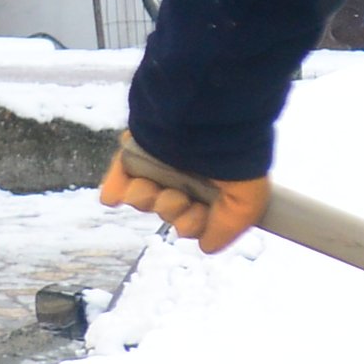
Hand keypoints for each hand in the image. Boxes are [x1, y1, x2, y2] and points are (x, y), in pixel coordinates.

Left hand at [101, 137, 268, 253]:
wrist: (205, 117)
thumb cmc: (235, 157)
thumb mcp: (248, 202)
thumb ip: (229, 228)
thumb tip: (206, 246)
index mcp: (212, 186)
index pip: (194, 220)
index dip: (193, 224)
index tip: (198, 215)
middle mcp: (183, 175)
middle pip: (167, 212)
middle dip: (172, 211)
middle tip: (179, 198)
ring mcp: (156, 166)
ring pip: (142, 201)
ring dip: (147, 201)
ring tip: (154, 189)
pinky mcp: (133, 155)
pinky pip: (115, 185)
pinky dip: (117, 192)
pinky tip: (121, 193)